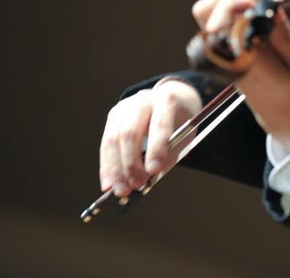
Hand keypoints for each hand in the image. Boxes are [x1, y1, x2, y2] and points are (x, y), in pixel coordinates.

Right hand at [99, 77, 201, 196]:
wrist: (174, 100)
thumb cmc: (181, 123)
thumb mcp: (183, 135)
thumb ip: (167, 155)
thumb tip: (144, 182)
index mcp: (167, 100)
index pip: (159, 124)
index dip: (156, 148)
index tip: (154, 171)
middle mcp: (143, 100)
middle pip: (130, 132)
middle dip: (131, 163)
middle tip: (136, 186)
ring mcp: (125, 106)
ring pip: (113, 139)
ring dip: (116, 169)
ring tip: (121, 190)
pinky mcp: (114, 116)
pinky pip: (106, 144)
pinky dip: (107, 166)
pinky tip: (109, 183)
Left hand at [192, 0, 289, 150]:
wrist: (289, 119)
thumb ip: (283, 34)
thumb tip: (271, 4)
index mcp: (243, 57)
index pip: (222, 17)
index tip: (270, 0)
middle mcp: (227, 53)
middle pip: (205, 10)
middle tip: (264, 1)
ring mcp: (225, 53)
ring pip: (211, 13)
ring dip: (235, 1)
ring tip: (264, 5)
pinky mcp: (230, 52)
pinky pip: (223, 23)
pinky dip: (240, 10)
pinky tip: (264, 10)